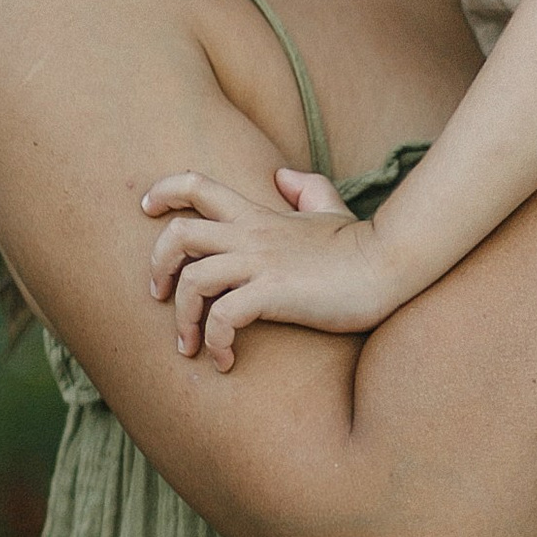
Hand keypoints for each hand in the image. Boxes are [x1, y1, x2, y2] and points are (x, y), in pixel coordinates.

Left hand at [142, 164, 395, 367]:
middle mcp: (251, 234)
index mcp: (257, 214)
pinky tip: (226, 360)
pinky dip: (215, 342)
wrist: (388, 266)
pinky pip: (224, 317)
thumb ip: (305, 188)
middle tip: (160, 296)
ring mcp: (261, 263)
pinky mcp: (274, 294)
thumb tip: (283, 176)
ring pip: (192, 280)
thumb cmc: (359, 245)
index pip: (195, 184)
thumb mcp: (330, 207)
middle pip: (177, 234)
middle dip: (157, 266)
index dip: (163, 192)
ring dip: (182, 318)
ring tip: (190, 345)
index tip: (148, 210)